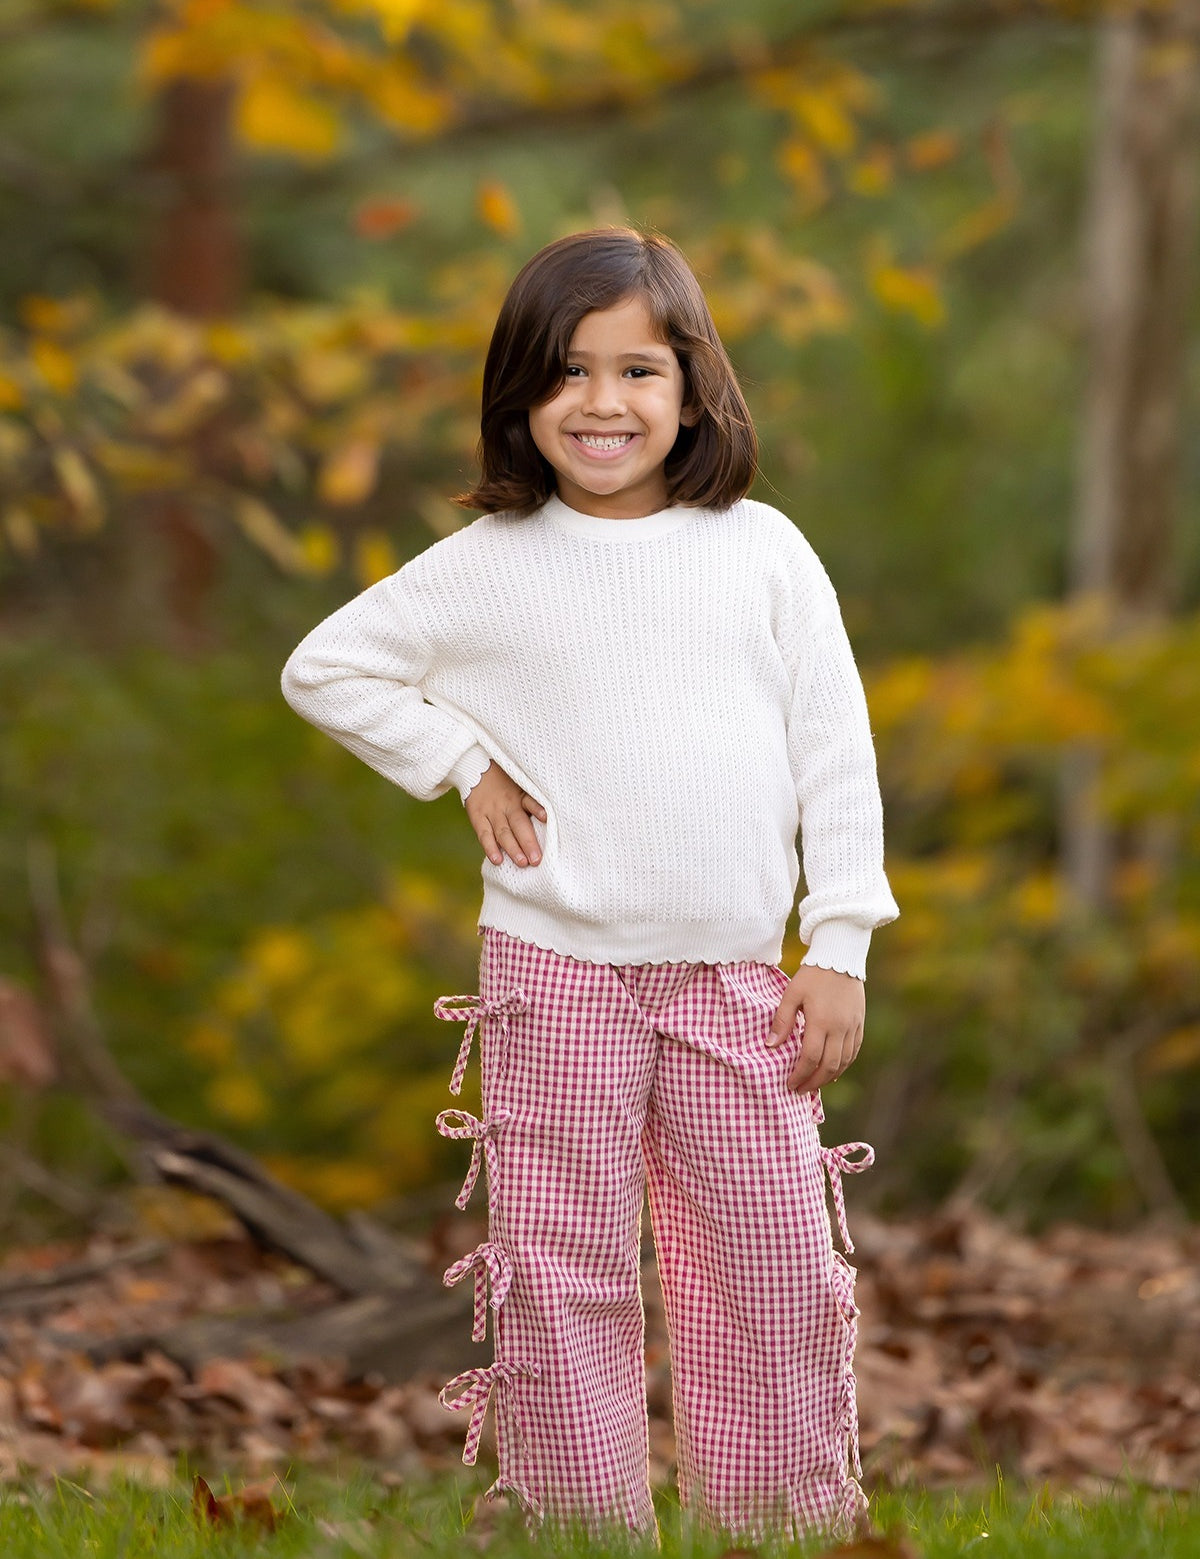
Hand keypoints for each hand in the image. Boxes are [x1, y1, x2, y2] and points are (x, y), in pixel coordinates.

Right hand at [463, 762, 546, 867]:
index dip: (538, 809)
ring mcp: (492, 811)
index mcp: (522, 795)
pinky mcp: (478, 816)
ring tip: (522, 863)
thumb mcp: (522, 783)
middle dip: (528, 842)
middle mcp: (508, 804)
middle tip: (536, 860)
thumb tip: (553, 819)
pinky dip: (490, 847)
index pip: (531, 802)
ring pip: (503, 832)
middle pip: (519, 824)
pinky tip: (497, 860)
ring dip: (512, 848)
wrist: (477, 766)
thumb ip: (534, 799)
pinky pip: (484, 834)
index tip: (546, 818)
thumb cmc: (506, 780)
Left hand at [766, 965, 864, 1092]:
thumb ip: (782, 1020)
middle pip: (829, 1065)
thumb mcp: (791, 994)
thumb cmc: (812, 975)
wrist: (840, 956)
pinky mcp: (860, 1023)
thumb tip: (771, 1046)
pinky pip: (854, 1051)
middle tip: (800, 1090)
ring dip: (829, 1076)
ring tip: (814, 1083)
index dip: (799, 1075)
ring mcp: (852, 1026)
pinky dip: (844, 1064)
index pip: (810, 1058)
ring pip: (844, 1061)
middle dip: (814, 1082)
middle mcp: (840, 1027)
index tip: (790, 1084)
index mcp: (821, 1021)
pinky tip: (833, 1070)